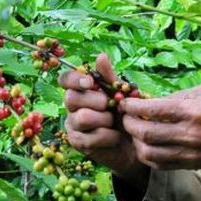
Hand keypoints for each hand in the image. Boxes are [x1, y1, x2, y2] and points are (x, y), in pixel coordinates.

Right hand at [58, 54, 144, 179]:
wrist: (135, 144)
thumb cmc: (125, 115)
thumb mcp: (121, 94)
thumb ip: (109, 78)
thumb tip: (101, 56)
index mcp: (80, 90)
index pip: (65, 79)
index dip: (74, 79)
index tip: (90, 83)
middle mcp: (72, 106)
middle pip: (71, 97)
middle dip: (96, 101)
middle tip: (110, 107)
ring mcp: (72, 125)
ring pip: (82, 117)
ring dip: (105, 120)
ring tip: (114, 123)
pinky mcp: (77, 142)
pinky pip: (90, 137)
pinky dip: (108, 136)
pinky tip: (115, 137)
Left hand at [120, 83, 200, 170]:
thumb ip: (178, 95)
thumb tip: (153, 99)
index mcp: (192, 111)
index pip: (151, 110)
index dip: (132, 106)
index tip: (125, 102)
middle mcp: (188, 134)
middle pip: (145, 133)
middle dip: (128, 124)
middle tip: (125, 117)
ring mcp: (188, 152)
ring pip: (148, 152)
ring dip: (135, 141)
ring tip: (135, 131)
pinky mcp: (189, 165)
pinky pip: (159, 164)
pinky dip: (147, 155)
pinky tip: (147, 144)